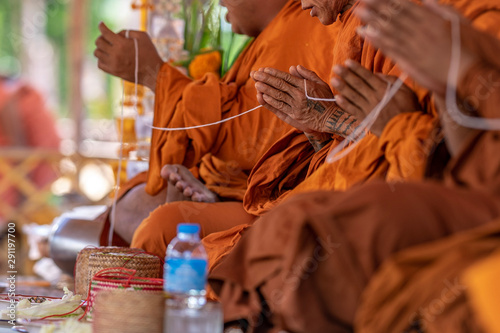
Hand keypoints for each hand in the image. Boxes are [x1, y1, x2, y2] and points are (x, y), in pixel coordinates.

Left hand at [94, 22, 163, 90]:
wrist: (153, 72)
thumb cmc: (150, 53)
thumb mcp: (143, 36)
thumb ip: (128, 32)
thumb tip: (116, 34)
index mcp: (122, 44)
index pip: (105, 32)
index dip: (101, 26)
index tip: (101, 24)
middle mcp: (115, 54)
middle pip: (98, 42)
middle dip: (101, 37)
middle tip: (106, 38)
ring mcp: (113, 64)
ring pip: (97, 53)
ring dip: (101, 49)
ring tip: (107, 49)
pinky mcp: (114, 72)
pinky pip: (100, 64)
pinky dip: (101, 60)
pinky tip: (108, 58)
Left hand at [251, 66, 358, 136]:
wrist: (332, 119)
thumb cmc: (327, 100)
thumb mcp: (321, 84)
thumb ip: (307, 75)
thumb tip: (293, 67)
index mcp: (305, 85)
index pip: (285, 77)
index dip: (273, 73)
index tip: (263, 69)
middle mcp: (299, 94)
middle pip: (279, 85)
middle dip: (265, 79)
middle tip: (254, 74)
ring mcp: (296, 106)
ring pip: (277, 96)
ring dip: (265, 89)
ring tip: (255, 83)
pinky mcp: (294, 116)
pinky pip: (280, 107)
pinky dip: (270, 102)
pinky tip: (262, 97)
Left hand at [331, 59, 420, 135]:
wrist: (406, 131)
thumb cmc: (409, 109)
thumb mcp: (407, 91)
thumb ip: (392, 81)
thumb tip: (377, 75)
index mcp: (385, 89)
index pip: (368, 76)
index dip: (357, 69)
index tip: (347, 62)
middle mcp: (375, 98)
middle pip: (358, 84)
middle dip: (346, 75)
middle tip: (336, 68)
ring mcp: (369, 109)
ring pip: (353, 96)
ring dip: (342, 87)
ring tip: (333, 80)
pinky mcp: (366, 119)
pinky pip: (353, 110)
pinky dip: (345, 104)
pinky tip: (337, 98)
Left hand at [355, 0, 477, 95]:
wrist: (465, 71)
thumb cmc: (462, 47)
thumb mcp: (456, 22)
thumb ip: (440, 10)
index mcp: (431, 19)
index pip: (405, 7)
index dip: (389, 0)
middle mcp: (420, 30)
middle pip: (394, 16)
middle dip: (377, 7)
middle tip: (360, 0)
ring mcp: (414, 45)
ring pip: (389, 30)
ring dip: (373, 20)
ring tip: (358, 12)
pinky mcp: (410, 60)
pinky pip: (391, 48)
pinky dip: (378, 40)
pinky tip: (366, 33)